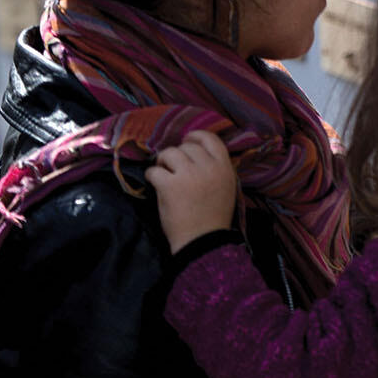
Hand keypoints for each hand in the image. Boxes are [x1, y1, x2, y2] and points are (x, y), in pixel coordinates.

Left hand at [148, 130, 239, 253]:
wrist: (202, 241)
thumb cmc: (213, 217)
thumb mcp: (226, 188)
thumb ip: (215, 169)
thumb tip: (194, 152)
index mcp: (224, 168)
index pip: (210, 139)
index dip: (196, 136)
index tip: (186, 141)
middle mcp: (208, 167)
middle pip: (187, 146)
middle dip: (177, 154)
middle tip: (172, 168)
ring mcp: (189, 175)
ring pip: (169, 153)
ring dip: (163, 162)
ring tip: (164, 175)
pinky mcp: (169, 185)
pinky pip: (153, 171)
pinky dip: (151, 177)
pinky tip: (155, 185)